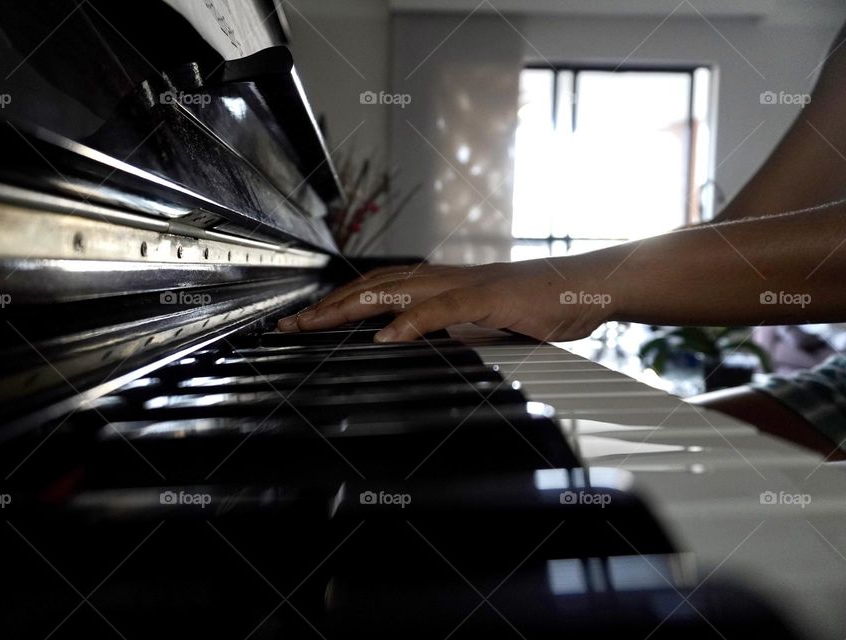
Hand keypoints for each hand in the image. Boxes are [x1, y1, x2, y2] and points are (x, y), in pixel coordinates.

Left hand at [276, 260, 613, 342]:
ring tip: (316, 324)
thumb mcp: (486, 325)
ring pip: (395, 289)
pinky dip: (412, 321)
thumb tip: (415, 343)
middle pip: (373, 285)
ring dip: (351, 306)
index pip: (378, 290)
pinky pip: (444, 308)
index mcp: (442, 286)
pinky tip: (386, 335)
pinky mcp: (490, 296)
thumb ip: (451, 331)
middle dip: (328, 306)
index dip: (338, 304)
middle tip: (290, 325)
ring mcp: (466, 285)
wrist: (588, 285)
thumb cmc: (540, 306)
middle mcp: (445, 279)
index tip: (305, 322)